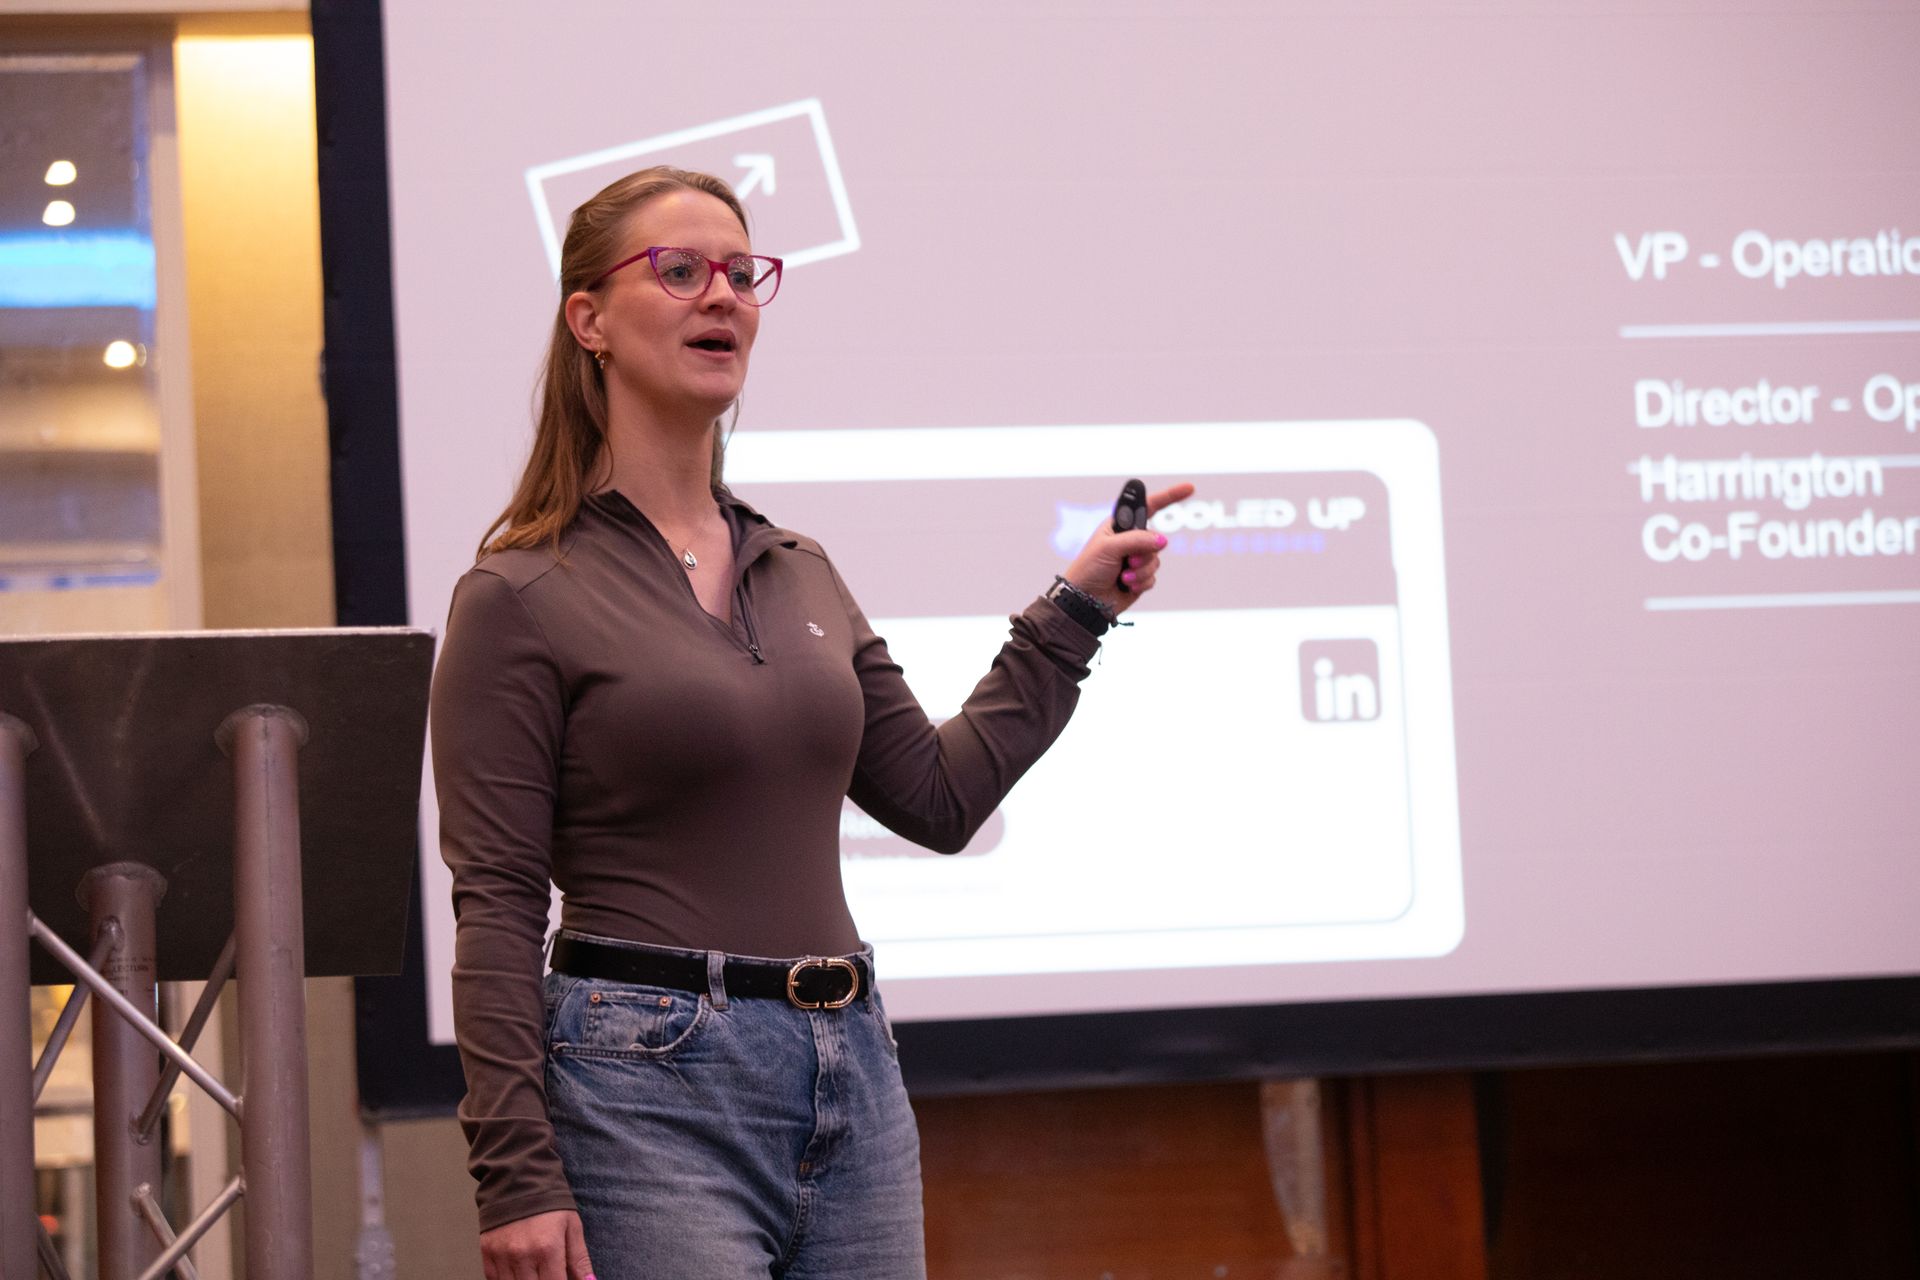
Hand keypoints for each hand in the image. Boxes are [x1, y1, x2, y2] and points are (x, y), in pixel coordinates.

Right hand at [480, 1208, 593, 1279]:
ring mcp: (502, 1256)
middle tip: (549, 1274)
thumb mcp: (572, 1226)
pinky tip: (519, 1273)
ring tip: (536, 1272)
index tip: (562, 1279)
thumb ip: (580, 1260)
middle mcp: (522, 1256)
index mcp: (548, 1249)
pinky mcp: (487, 1254)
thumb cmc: (550, 1203)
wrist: (518, 1179)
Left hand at [1063, 482, 1195, 617]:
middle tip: (1128, 560)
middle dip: (1144, 552)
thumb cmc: (1088, 568)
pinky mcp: (1140, 578)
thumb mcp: (1109, 547)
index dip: (1169, 496)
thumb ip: (1137, 540)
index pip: (1148, 506)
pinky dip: (1140, 582)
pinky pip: (1152, 577)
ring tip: (1123, 576)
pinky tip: (1126, 586)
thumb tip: (1162, 541)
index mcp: (1120, 526)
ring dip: (1140, 570)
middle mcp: (1130, 540)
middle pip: (1156, 539)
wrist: (1085, 601)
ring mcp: (1136, 559)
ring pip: (1155, 560)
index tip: (1189, 488)